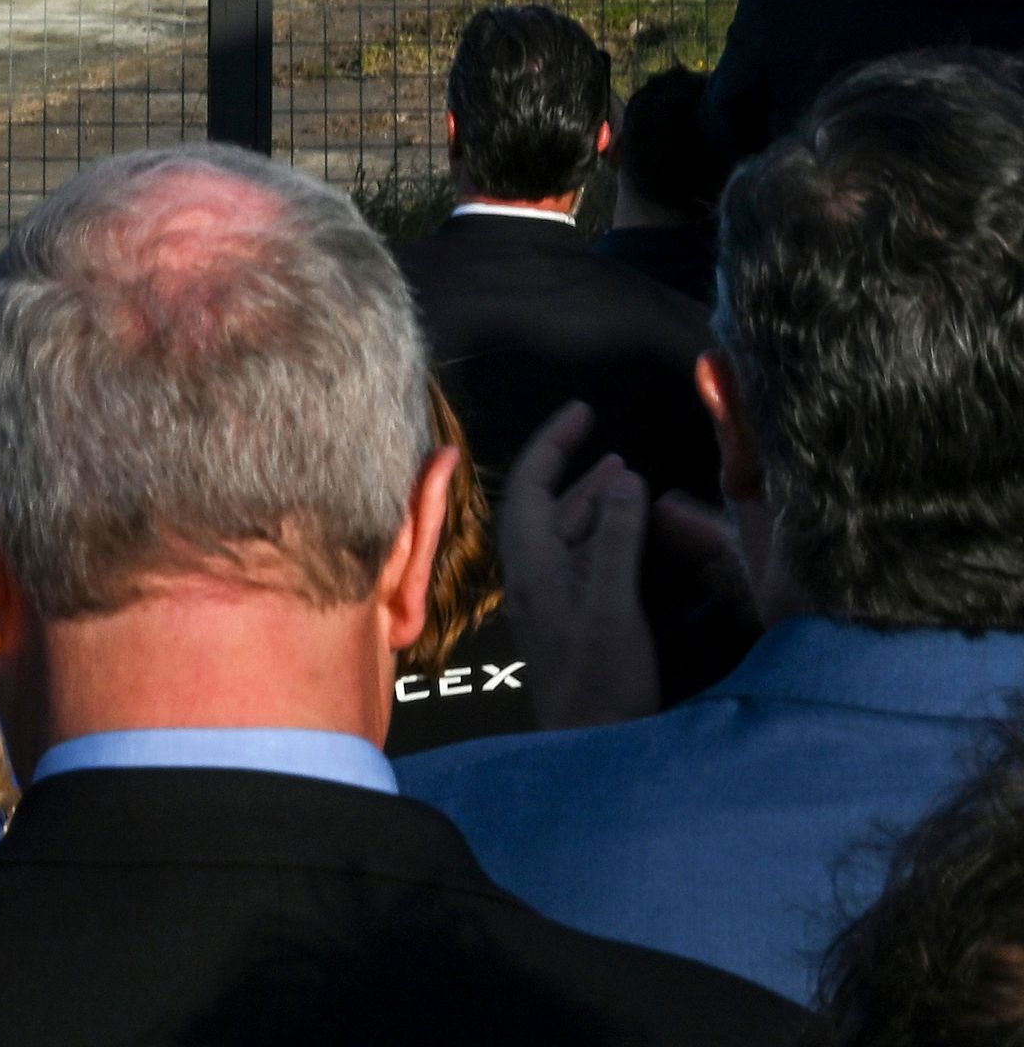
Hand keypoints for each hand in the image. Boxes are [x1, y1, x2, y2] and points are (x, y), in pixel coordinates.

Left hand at [497, 401, 658, 729]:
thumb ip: (617, 539)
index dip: (552, 444)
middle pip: (545, 505)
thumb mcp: (612, 603)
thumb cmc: (599, 679)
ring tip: (623, 472)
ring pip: (566, 532)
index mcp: (533, 564)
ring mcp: (552, 597)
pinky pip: (581, 559)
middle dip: (574, 468)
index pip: (529, 485)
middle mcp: (535, 575)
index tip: (581, 412)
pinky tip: (627, 529)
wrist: (592, 746)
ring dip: (592, 500)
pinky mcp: (571, 617)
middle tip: (602, 437)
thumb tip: (624, 477)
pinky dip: (603, 534)